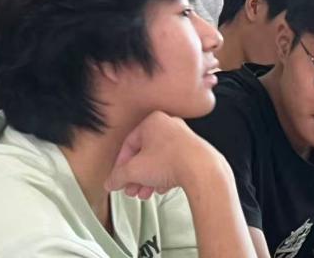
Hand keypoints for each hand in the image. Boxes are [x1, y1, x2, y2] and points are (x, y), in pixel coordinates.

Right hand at [107, 111, 225, 198]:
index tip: (117, 178)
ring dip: (148, 179)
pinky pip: (173, 164)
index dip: (120, 165)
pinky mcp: (193, 151)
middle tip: (130, 188)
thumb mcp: (134, 171)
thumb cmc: (171, 161)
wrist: (201, 170)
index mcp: (153, 121)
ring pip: (159, 160)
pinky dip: (164, 177)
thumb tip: (111, 182)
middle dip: (135, 175)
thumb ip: (118, 177)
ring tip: (144, 192)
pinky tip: (160, 188)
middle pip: (144, 154)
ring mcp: (183, 138)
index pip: (129, 144)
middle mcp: (169, 125)